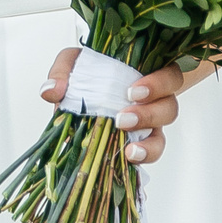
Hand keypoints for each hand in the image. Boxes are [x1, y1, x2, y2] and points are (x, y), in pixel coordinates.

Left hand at [41, 48, 196, 166]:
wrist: (86, 92)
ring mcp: (148, 125)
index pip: (169, 76)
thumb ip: (63, 70)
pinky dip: (141, 158)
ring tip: (129, 150)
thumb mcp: (75, 62)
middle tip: (123, 120)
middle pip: (170, 108)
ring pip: (161, 136)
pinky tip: (127, 160)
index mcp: (147, 73)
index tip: (132, 93)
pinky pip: (149, 154)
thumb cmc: (89, 72)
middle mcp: (154, 100)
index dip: (157, 85)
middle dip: (149, 115)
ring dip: (148, 144)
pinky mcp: (139, 143)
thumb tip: (51, 92)